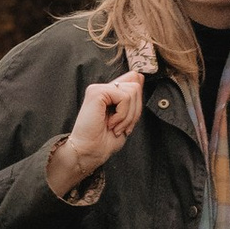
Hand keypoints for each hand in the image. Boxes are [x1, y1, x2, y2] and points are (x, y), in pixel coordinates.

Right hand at [45, 71, 142, 197]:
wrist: (89, 152)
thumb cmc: (105, 141)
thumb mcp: (126, 118)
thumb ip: (132, 98)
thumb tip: (139, 76)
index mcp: (109, 93)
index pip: (133, 80)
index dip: (137, 102)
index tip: (127, 123)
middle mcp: (102, 88)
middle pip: (136, 86)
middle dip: (135, 111)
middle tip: (122, 127)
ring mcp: (98, 88)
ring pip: (132, 91)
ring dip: (128, 115)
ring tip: (115, 127)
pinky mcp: (97, 92)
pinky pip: (124, 97)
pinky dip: (122, 115)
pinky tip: (111, 124)